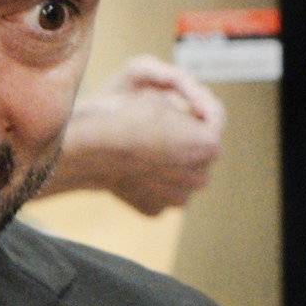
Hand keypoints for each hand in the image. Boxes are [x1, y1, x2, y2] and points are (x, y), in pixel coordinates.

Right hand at [45, 61, 224, 214]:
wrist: (91, 145)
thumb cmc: (127, 116)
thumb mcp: (163, 96)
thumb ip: (191, 104)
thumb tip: (198, 112)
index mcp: (209, 146)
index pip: (214, 122)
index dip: (199, 107)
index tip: (185, 101)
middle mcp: (199, 178)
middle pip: (200, 153)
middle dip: (188, 137)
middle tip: (166, 122)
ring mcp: (177, 198)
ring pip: (181, 175)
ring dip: (172, 160)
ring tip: (149, 142)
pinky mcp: (155, 209)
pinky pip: (159, 192)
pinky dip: (152, 180)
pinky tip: (136, 165)